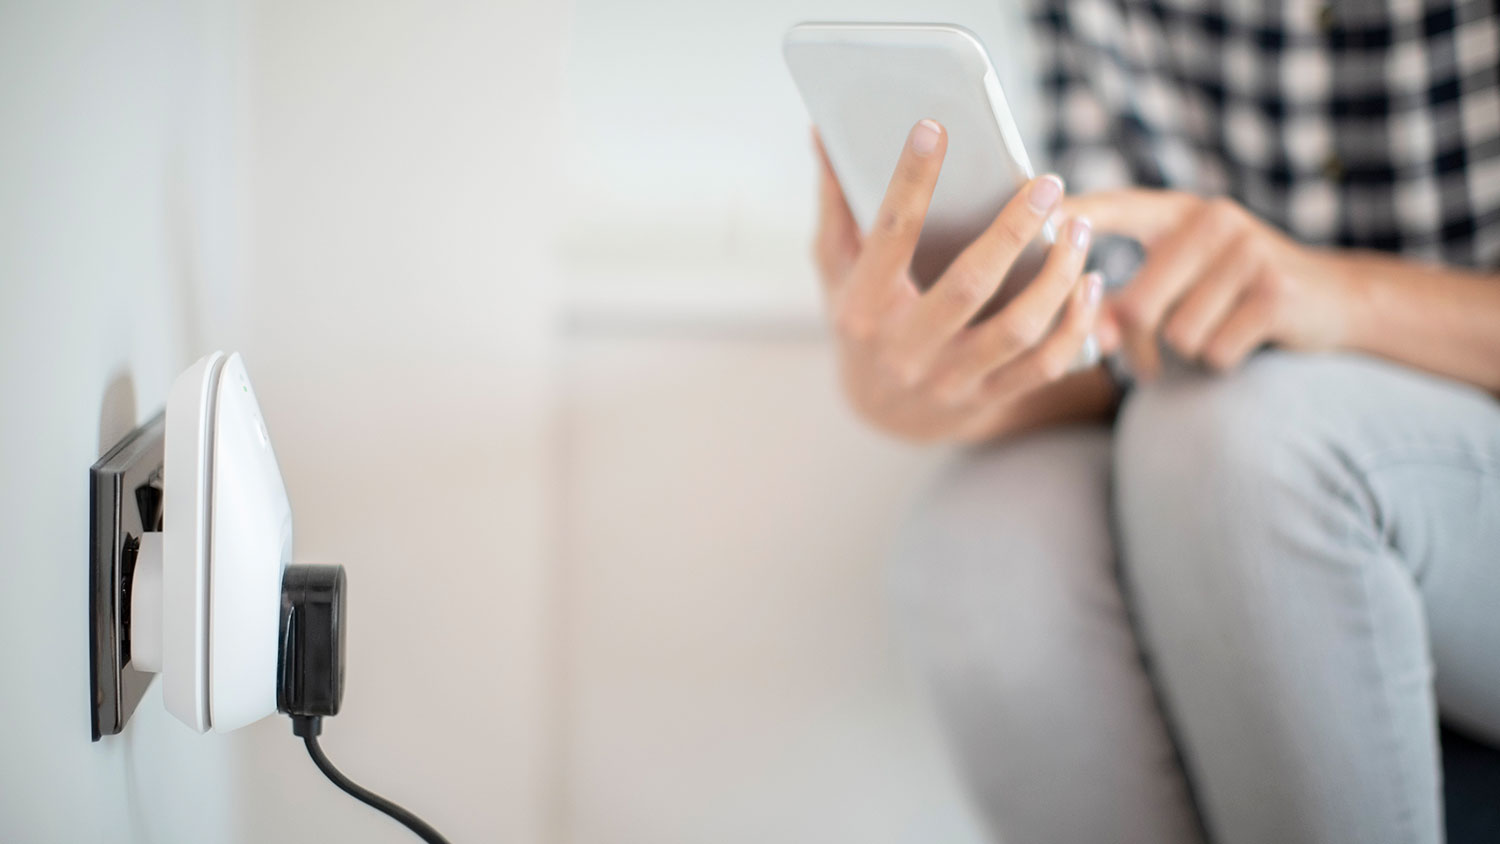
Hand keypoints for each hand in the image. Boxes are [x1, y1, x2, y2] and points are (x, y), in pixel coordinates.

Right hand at [814, 120, 1103, 442]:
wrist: (880, 417)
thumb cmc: (860, 324)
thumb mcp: (835, 271)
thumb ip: (836, 205)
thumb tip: (824, 133)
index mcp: (862, 309)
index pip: (889, 237)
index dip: (910, 180)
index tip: (933, 127)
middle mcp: (904, 350)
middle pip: (968, 285)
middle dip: (1013, 230)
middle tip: (1047, 183)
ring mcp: (948, 380)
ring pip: (1018, 329)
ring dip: (1058, 276)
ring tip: (1079, 227)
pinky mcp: (986, 399)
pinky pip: (1044, 366)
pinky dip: (1075, 325)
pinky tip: (1090, 283)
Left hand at [1064, 190, 1356, 378]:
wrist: (1333, 299)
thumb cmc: (1235, 294)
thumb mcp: (1183, 280)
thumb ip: (1127, 300)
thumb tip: (1089, 334)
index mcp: (1179, 212)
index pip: (1113, 209)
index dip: (1072, 218)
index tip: (1031, 227)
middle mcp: (1213, 219)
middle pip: (1137, 304)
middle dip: (1139, 346)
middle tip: (1150, 365)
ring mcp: (1248, 251)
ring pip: (1176, 333)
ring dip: (1187, 353)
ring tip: (1213, 333)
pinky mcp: (1275, 290)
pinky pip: (1215, 350)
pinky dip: (1221, 360)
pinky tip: (1244, 340)